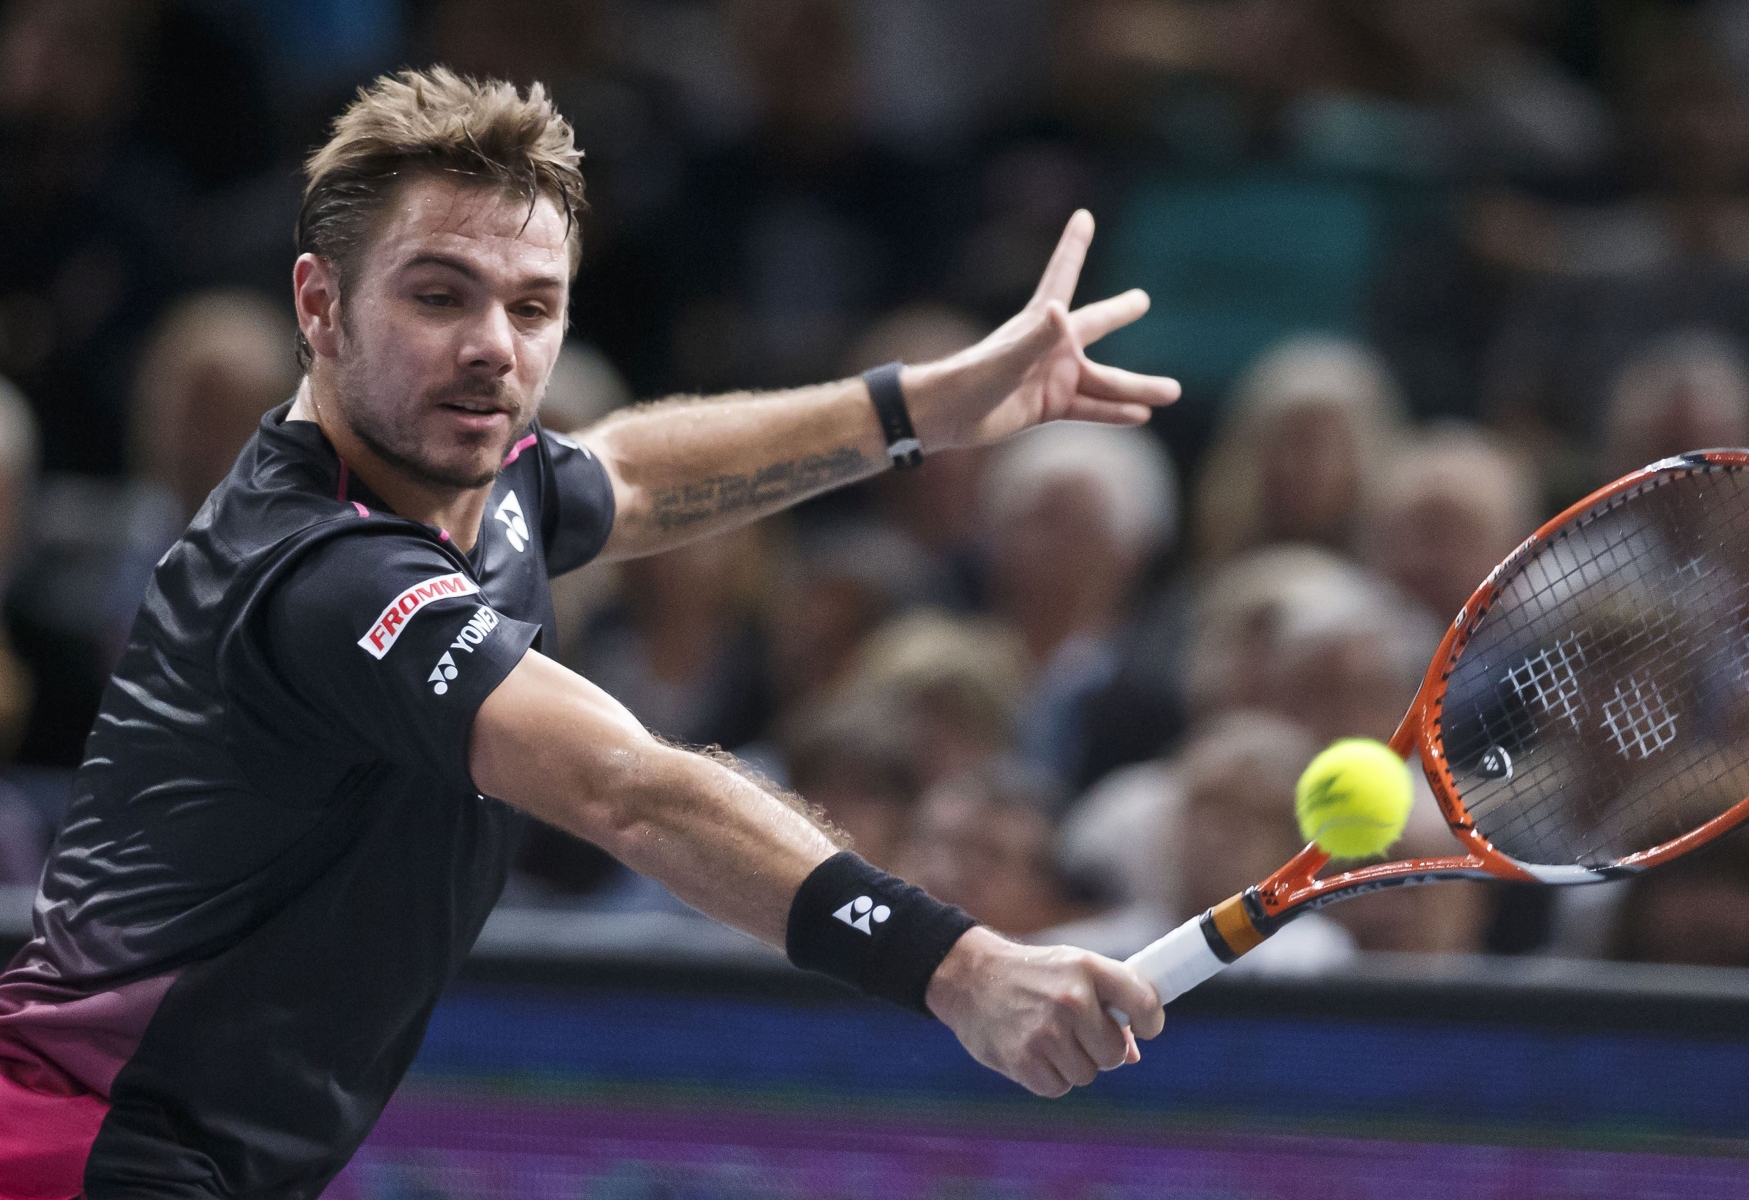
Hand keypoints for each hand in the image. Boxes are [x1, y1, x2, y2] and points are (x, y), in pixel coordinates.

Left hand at [899, 210, 1179, 451]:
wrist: (947, 416)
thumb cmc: (972, 378)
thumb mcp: (1007, 357)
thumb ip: (1036, 337)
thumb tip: (1061, 312)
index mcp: (1039, 322)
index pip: (1062, 275)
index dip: (1074, 245)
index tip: (1083, 215)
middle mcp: (1051, 346)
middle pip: (1095, 326)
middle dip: (1119, 312)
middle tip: (1143, 299)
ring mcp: (1052, 377)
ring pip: (1105, 382)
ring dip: (1137, 389)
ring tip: (1172, 392)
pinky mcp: (1049, 406)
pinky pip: (1090, 408)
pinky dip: (1115, 414)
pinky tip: (1141, 416)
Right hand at [925, 926, 1165, 1097]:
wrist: (969, 978)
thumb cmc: (1032, 975)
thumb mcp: (1071, 970)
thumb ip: (1108, 1003)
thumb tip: (1133, 1054)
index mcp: (1087, 968)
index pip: (1145, 1003)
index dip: (1150, 1022)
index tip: (1143, 1028)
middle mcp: (1071, 998)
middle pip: (1114, 1053)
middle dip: (1100, 1049)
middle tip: (1076, 1033)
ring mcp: (1047, 1031)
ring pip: (1087, 1074)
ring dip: (1072, 1063)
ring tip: (1048, 1037)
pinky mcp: (1025, 1060)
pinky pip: (1059, 1087)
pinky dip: (1049, 1076)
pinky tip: (1032, 1051)